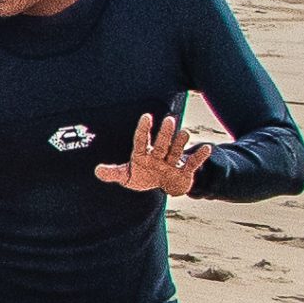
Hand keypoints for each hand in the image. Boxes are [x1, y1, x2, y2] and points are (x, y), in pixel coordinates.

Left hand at [95, 112, 214, 195]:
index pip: (141, 140)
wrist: (163, 186)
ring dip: (180, 143)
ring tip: (185, 132)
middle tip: (169, 119)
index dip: (143, 129)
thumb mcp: (126, 177)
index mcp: (142, 155)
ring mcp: (172, 163)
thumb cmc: (143, 176)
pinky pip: (192, 163)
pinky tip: (206, 148)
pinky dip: (199, 157)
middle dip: (165, 134)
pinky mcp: (184, 172)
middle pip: (161, 144)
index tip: (146, 116)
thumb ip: (113, 173)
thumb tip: (97, 171)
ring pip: (176, 152)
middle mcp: (158, 155)